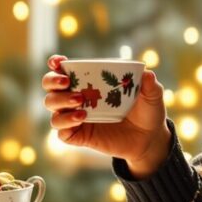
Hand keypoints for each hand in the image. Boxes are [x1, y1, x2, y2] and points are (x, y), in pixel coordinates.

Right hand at [42, 55, 171, 177]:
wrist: (149, 139)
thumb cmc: (147, 112)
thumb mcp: (152, 96)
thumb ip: (150, 84)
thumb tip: (147, 74)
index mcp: (89, 83)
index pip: (63, 70)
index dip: (55, 64)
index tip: (58, 62)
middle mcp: (77, 98)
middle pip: (50, 87)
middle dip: (52, 81)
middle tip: (67, 82)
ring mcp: (75, 117)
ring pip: (51, 108)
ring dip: (60, 102)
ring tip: (80, 102)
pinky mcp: (78, 135)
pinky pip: (61, 131)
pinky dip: (66, 123)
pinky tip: (82, 118)